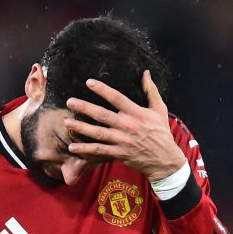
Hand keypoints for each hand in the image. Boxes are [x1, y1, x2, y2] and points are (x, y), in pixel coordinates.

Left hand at [64, 71, 187, 180]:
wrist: (165, 160)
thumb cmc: (161, 133)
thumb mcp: (159, 110)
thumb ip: (151, 90)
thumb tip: (145, 73)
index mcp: (137, 113)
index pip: (117, 97)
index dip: (102, 89)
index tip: (89, 82)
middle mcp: (127, 126)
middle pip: (102, 114)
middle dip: (85, 107)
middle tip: (70, 101)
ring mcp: (122, 141)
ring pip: (98, 133)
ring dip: (81, 127)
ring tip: (67, 122)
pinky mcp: (119, 154)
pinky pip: (99, 151)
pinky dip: (85, 150)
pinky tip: (72, 147)